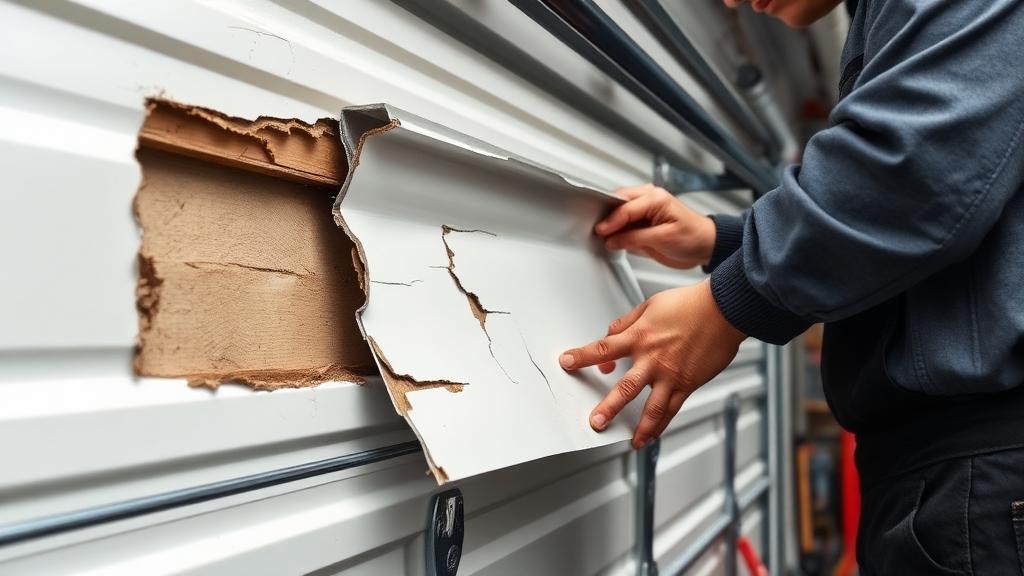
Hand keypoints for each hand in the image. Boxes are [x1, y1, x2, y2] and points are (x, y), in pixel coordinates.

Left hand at [559, 280, 745, 447]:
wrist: (724, 310)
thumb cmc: (690, 304)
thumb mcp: (649, 305)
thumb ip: (626, 322)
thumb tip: (610, 334)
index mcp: (640, 337)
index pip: (603, 349)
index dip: (581, 357)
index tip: (566, 362)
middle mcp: (653, 359)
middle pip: (625, 389)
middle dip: (607, 407)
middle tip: (595, 422)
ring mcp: (671, 375)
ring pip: (652, 409)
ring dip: (639, 428)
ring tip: (629, 442)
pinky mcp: (688, 384)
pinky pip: (672, 409)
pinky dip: (661, 425)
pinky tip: (651, 435)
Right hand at [596, 184, 715, 269]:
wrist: (705, 246)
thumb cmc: (694, 237)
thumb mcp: (663, 239)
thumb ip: (635, 238)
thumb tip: (613, 240)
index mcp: (655, 198)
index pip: (625, 208)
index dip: (610, 220)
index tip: (600, 231)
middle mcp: (648, 199)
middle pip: (618, 203)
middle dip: (606, 216)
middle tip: (596, 231)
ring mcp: (645, 210)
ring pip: (619, 211)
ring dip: (610, 223)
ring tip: (601, 235)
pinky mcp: (643, 222)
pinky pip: (624, 222)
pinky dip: (616, 229)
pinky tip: (611, 238)